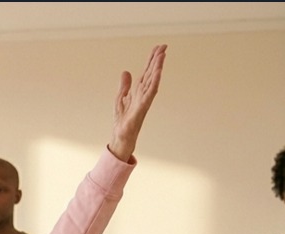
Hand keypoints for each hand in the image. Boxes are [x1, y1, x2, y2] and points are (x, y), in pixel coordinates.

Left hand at [108, 44, 165, 161]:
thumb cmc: (123, 120)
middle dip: (157, 60)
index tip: (158, 48)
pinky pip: (150, 92)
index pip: (146, 72)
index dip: (151, 60)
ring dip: (157, 67)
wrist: (121, 136)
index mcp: (138, 91)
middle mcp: (143, 93)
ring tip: (162, 55)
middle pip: (151, 73)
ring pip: (152, 80)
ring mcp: (144, 99)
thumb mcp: (120, 98)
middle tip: (163, 46)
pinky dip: (154, 82)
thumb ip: (124, 85)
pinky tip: (157, 72)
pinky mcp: (142, 107)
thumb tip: (126, 72)